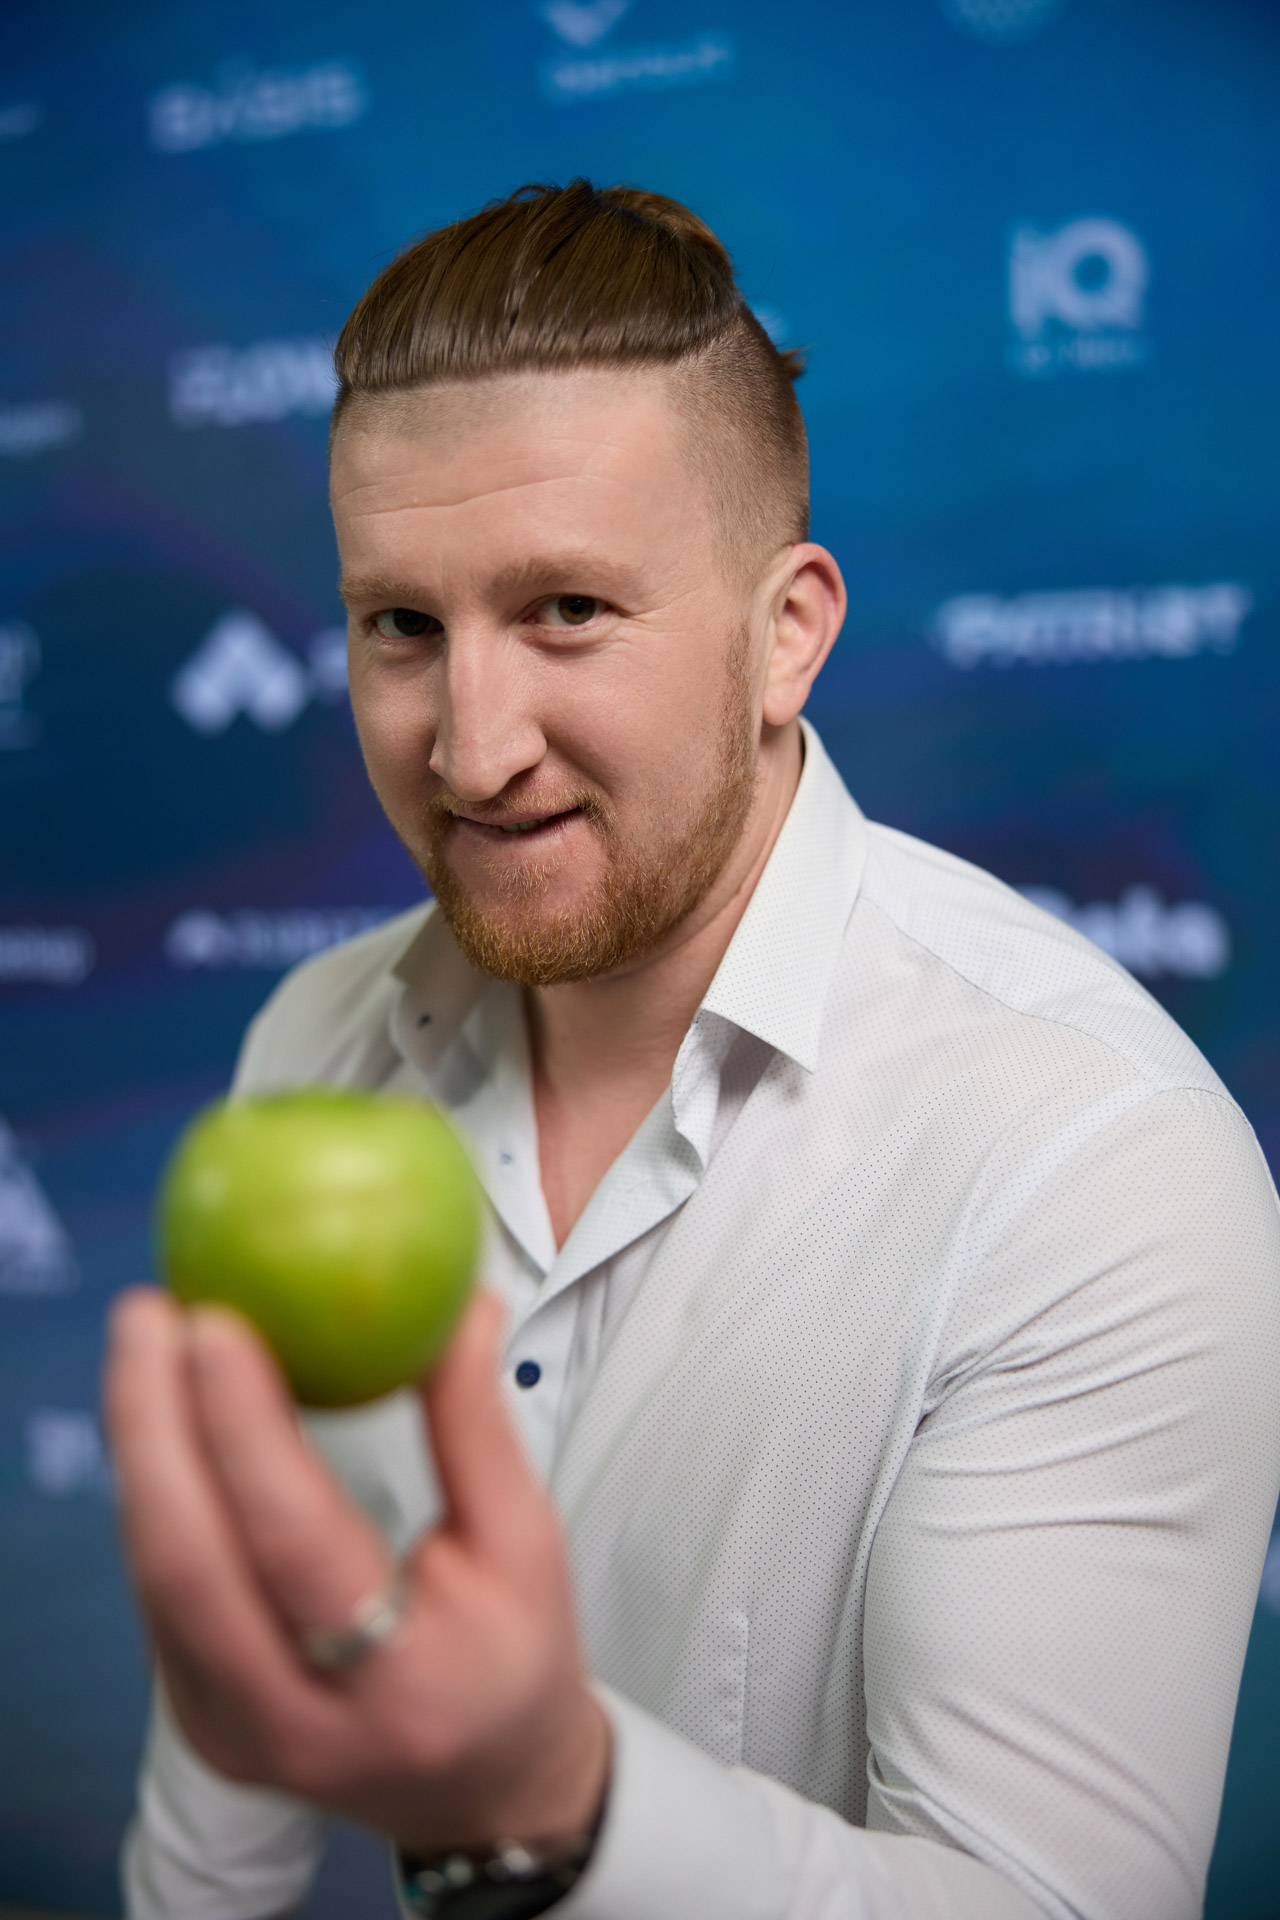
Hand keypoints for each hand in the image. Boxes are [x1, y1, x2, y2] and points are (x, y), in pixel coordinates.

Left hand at [104, 1286, 609, 1854]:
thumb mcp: (529, 1540)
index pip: (298, 1545)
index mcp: (400, 1681)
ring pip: (155, 1576)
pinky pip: (158, 1590)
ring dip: (139, 1448)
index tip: (217, 1322)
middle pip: (187, 1565)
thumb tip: (457, 1300)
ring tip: (147, 1340)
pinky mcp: (197, 1724)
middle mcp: (296, 1724)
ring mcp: (232, 1735)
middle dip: (150, 1426)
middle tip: (149, 1313)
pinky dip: (154, 1491)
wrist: (487, 1790)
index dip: (246, 1431)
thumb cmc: (516, 1651)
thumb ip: (477, 1425)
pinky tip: (160, 1412)